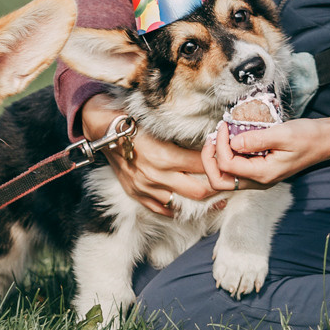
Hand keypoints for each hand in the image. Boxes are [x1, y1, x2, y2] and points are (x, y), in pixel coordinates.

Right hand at [81, 99, 215, 217]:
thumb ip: (183, 133)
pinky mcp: (136, 194)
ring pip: (182, 204)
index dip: (218, 161)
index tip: (226, 158)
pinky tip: (190, 205)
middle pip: (199, 191)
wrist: (101, 128)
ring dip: (201, 201)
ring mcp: (145, 188)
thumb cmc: (132, 120)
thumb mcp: (158, 123)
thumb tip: (210, 137)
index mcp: (164, 155)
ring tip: (216, 196)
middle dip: (217, 187)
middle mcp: (156, 175)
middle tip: (227, 181)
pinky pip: (162, 209)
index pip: (202, 165)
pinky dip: (178, 209)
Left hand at [202, 115, 329, 189]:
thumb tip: (232, 142)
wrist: (326, 140)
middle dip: (209, 160)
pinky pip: (236, 168)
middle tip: (212, 137)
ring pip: (226, 177)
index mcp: (264, 174)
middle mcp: (259, 181)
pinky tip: (231, 138)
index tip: (224, 125)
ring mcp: (259, 177)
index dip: (219, 145)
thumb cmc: (308, 136)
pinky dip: (227, 155)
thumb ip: (256, 139)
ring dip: (217, 157)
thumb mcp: (283, 133)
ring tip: (219, 136)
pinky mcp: (260, 169)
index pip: (227, 166)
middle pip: (220, 181)